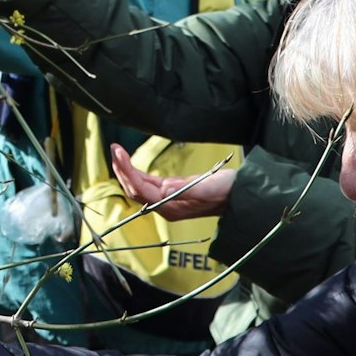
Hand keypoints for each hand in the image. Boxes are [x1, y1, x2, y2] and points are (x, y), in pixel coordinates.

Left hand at [109, 143, 234, 220]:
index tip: (118, 152)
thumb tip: (163, 189)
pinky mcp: (171, 191)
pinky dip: (136, 171)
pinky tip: (129, 161)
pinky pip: (147, 183)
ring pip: (138, 186)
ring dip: (126, 169)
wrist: (240, 194)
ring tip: (117, 151)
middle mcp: (165, 206)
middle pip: (134, 189)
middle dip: (122, 169)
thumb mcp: (209, 188)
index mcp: (170, 207)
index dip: (127, 171)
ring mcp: (167, 199)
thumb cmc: (227, 191)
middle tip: (114, 148)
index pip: (140, 190)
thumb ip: (186, 190)